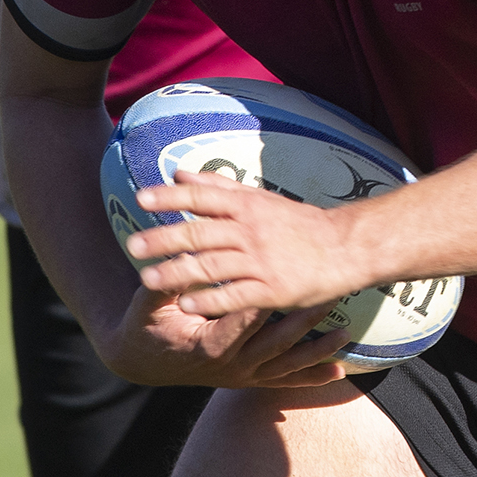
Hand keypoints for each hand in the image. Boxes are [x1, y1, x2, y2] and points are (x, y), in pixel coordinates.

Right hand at [97, 282, 349, 388]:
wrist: (144, 361)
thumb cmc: (147, 325)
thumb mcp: (149, 303)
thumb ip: (168, 282)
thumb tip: (182, 253)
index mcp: (208, 344)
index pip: (241, 323)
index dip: (264, 304)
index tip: (288, 283)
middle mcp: (230, 365)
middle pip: (274, 343)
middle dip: (303, 320)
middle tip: (329, 296)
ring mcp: (243, 376)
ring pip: (286, 364)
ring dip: (317, 349)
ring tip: (344, 332)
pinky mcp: (250, 381)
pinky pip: (285, 381)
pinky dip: (312, 376)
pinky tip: (339, 371)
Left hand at [129, 169, 377, 317]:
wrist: (345, 248)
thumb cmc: (299, 223)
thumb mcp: (260, 198)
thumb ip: (217, 188)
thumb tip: (178, 173)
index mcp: (247, 205)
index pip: (202, 197)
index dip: (171, 198)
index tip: (142, 199)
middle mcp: (250, 230)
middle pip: (200, 232)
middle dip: (164, 239)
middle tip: (132, 246)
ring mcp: (261, 260)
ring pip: (211, 265)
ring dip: (177, 272)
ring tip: (146, 279)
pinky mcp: (272, 290)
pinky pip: (234, 295)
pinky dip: (209, 299)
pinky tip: (185, 304)